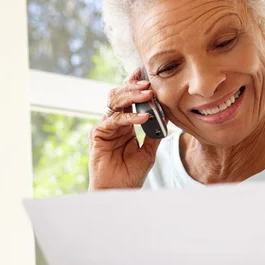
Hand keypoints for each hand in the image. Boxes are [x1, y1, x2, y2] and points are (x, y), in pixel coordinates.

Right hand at [89, 67, 162, 189]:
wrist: (119, 191)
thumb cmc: (131, 174)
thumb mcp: (148, 151)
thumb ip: (154, 134)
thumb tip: (166, 116)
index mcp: (125, 124)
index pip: (128, 98)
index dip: (133, 84)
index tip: (144, 72)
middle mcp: (114, 123)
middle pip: (120, 95)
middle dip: (134, 87)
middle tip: (149, 83)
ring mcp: (105, 128)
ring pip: (115, 102)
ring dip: (132, 96)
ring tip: (148, 94)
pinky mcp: (98, 135)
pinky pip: (114, 120)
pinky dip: (129, 117)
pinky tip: (143, 117)